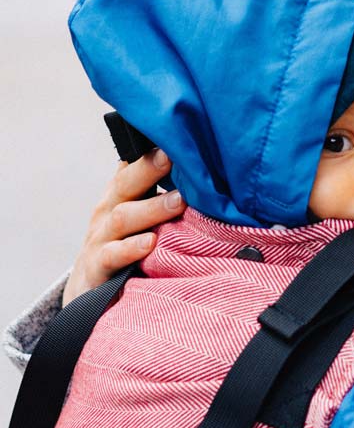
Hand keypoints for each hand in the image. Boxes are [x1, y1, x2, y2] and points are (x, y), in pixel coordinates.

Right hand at [62, 149, 185, 305]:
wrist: (88, 289)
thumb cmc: (124, 241)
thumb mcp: (136, 211)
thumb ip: (156, 188)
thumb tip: (191, 159)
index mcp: (120, 193)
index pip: (134, 164)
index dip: (152, 151)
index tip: (174, 138)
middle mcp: (108, 210)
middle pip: (126, 184)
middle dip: (150, 169)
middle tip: (175, 157)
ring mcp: (101, 238)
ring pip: (123, 218)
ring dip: (152, 209)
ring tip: (178, 201)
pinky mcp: (97, 268)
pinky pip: (113, 255)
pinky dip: (131, 249)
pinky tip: (150, 243)